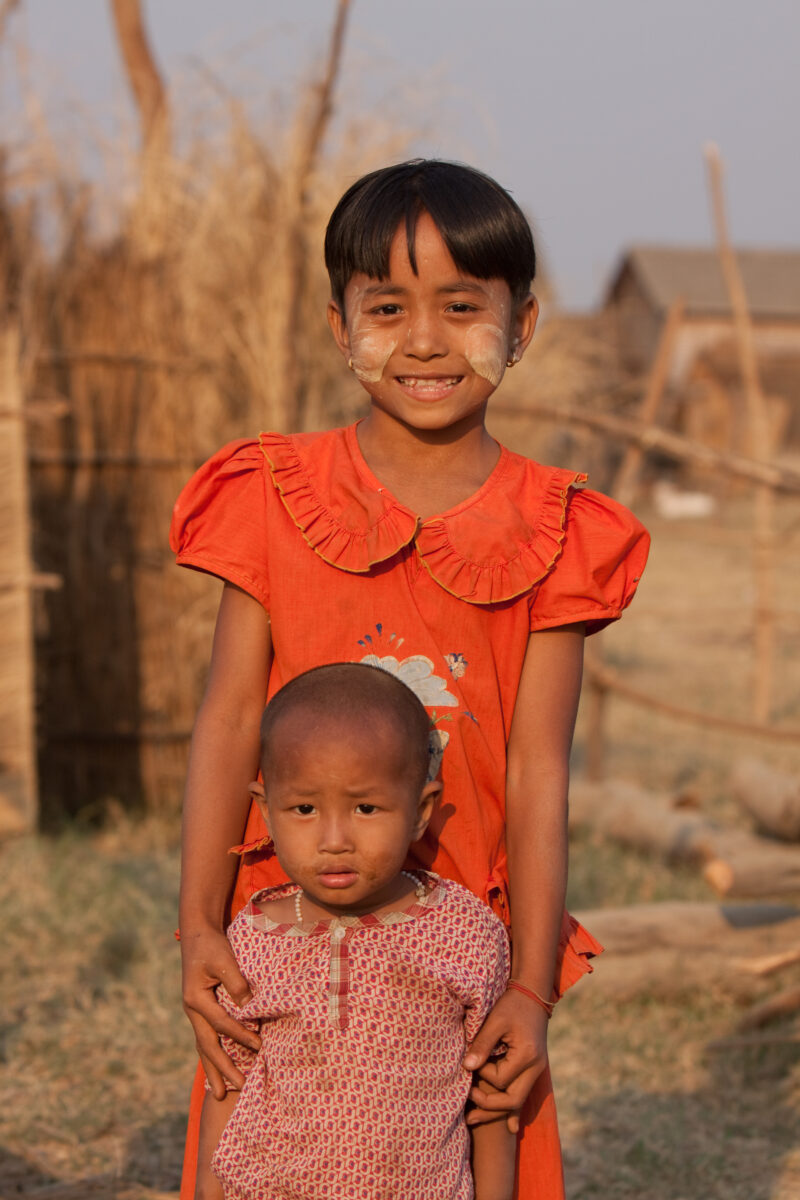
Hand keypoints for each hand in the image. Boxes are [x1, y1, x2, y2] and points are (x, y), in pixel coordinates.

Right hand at [181, 925, 258, 1098]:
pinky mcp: (201, 1011)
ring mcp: (195, 1013)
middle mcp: (192, 1011)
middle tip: (237, 1089)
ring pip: (204, 1047)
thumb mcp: (224, 960)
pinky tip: (220, 1070)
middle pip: (208, 1046)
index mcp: (195, 999)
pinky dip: (213, 1056)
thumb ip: (236, 984)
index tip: (259, 1045)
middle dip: (222, 1069)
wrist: (197, 934)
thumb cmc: (211, 945)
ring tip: (219, 1095)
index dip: (240, 1034)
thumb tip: (251, 1008)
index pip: (221, 1023)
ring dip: (214, 1070)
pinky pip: (207, 1038)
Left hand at [463, 988, 548, 1132]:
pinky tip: (510, 1128)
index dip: (482, 1074)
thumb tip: (466, 1068)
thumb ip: (482, 1045)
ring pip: (517, 1101)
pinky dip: (514, 1111)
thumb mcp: (495, 1021)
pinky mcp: (533, 1069)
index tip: (471, 1061)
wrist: (533, 995)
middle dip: (488, 1105)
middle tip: (467, 1098)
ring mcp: (537, 1070)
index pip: (501, 1079)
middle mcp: (536, 1067)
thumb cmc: (512, 1004)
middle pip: (512, 1099)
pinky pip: (524, 1095)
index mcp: (528, 1055)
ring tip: (471, 1119)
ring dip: (495, 1111)